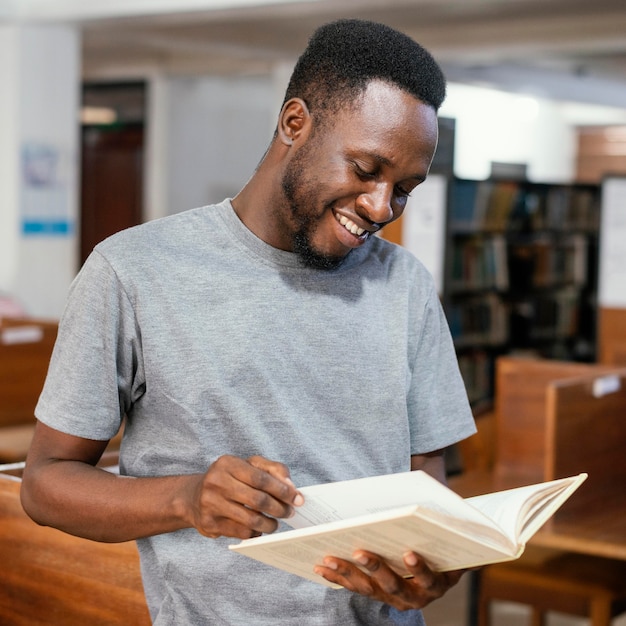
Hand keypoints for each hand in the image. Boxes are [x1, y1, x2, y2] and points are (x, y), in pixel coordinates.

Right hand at [187, 455, 302, 539]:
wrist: (194, 497)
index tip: (297, 498)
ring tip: (276, 523)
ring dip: (270, 524)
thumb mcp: (248, 465)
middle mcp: (216, 482)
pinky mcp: (209, 523)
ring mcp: (210, 504)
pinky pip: (241, 532)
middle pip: (258, 500)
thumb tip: (290, 487)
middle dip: (279, 508)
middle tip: (289, 512)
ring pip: (251, 519)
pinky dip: (255, 532)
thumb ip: (272, 469)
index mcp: (227, 463)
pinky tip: (259, 528)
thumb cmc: (229, 479)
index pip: (261, 478)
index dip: (282, 490)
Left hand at [313, 550, 464, 610]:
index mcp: (438, 583)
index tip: (408, 554)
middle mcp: (416, 597)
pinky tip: (320, 566)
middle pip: (395, 586)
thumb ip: (458, 535)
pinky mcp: (375, 594)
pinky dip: (337, 577)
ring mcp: (393, 598)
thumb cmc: (442, 542)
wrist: (436, 559)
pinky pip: (355, 588)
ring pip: (369, 589)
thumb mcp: (454, 540)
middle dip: (376, 569)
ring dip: (348, 573)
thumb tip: (463, 527)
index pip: (430, 579)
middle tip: (360, 552)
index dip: (420, 569)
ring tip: (329, 557)